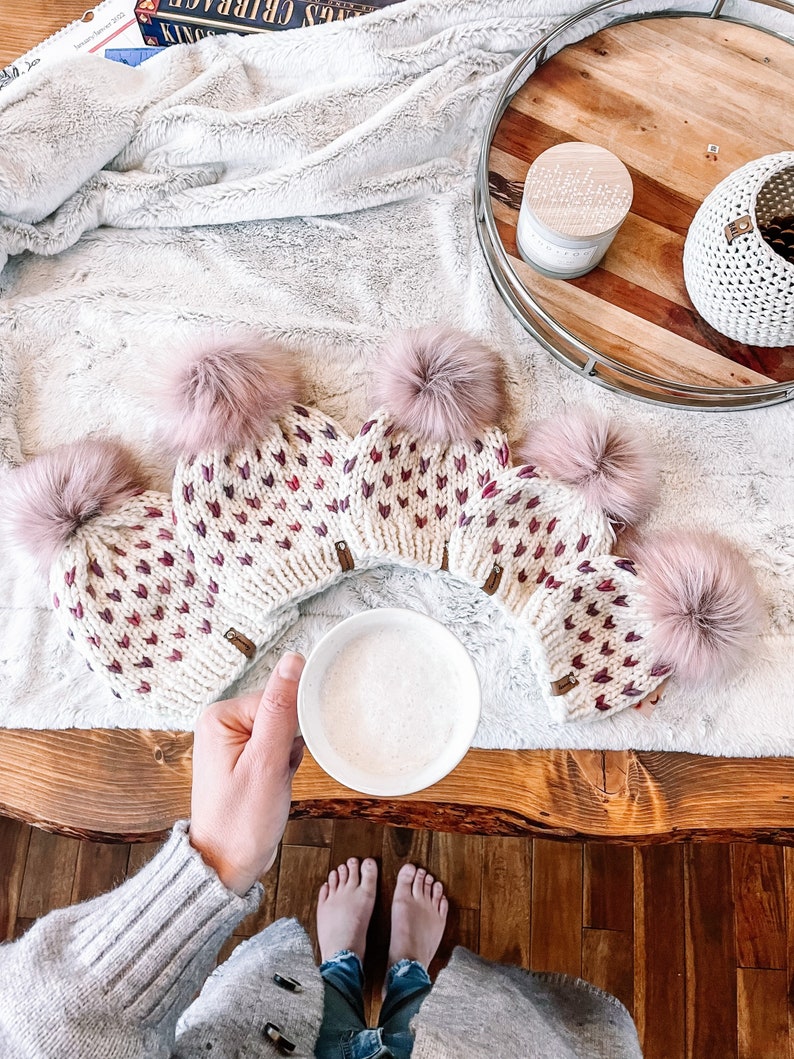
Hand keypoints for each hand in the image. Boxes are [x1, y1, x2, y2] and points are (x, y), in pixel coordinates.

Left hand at [188, 652, 304, 894]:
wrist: (227, 866)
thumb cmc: (241, 821)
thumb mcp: (266, 762)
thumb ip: (281, 708)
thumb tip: (293, 660)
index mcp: (220, 716)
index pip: (278, 698)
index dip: (291, 730)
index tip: (280, 758)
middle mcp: (222, 722)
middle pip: (281, 713)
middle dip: (289, 745)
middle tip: (274, 775)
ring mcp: (232, 741)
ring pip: (284, 731)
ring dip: (288, 757)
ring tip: (272, 783)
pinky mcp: (243, 756)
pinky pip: (278, 747)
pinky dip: (283, 766)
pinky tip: (273, 785)